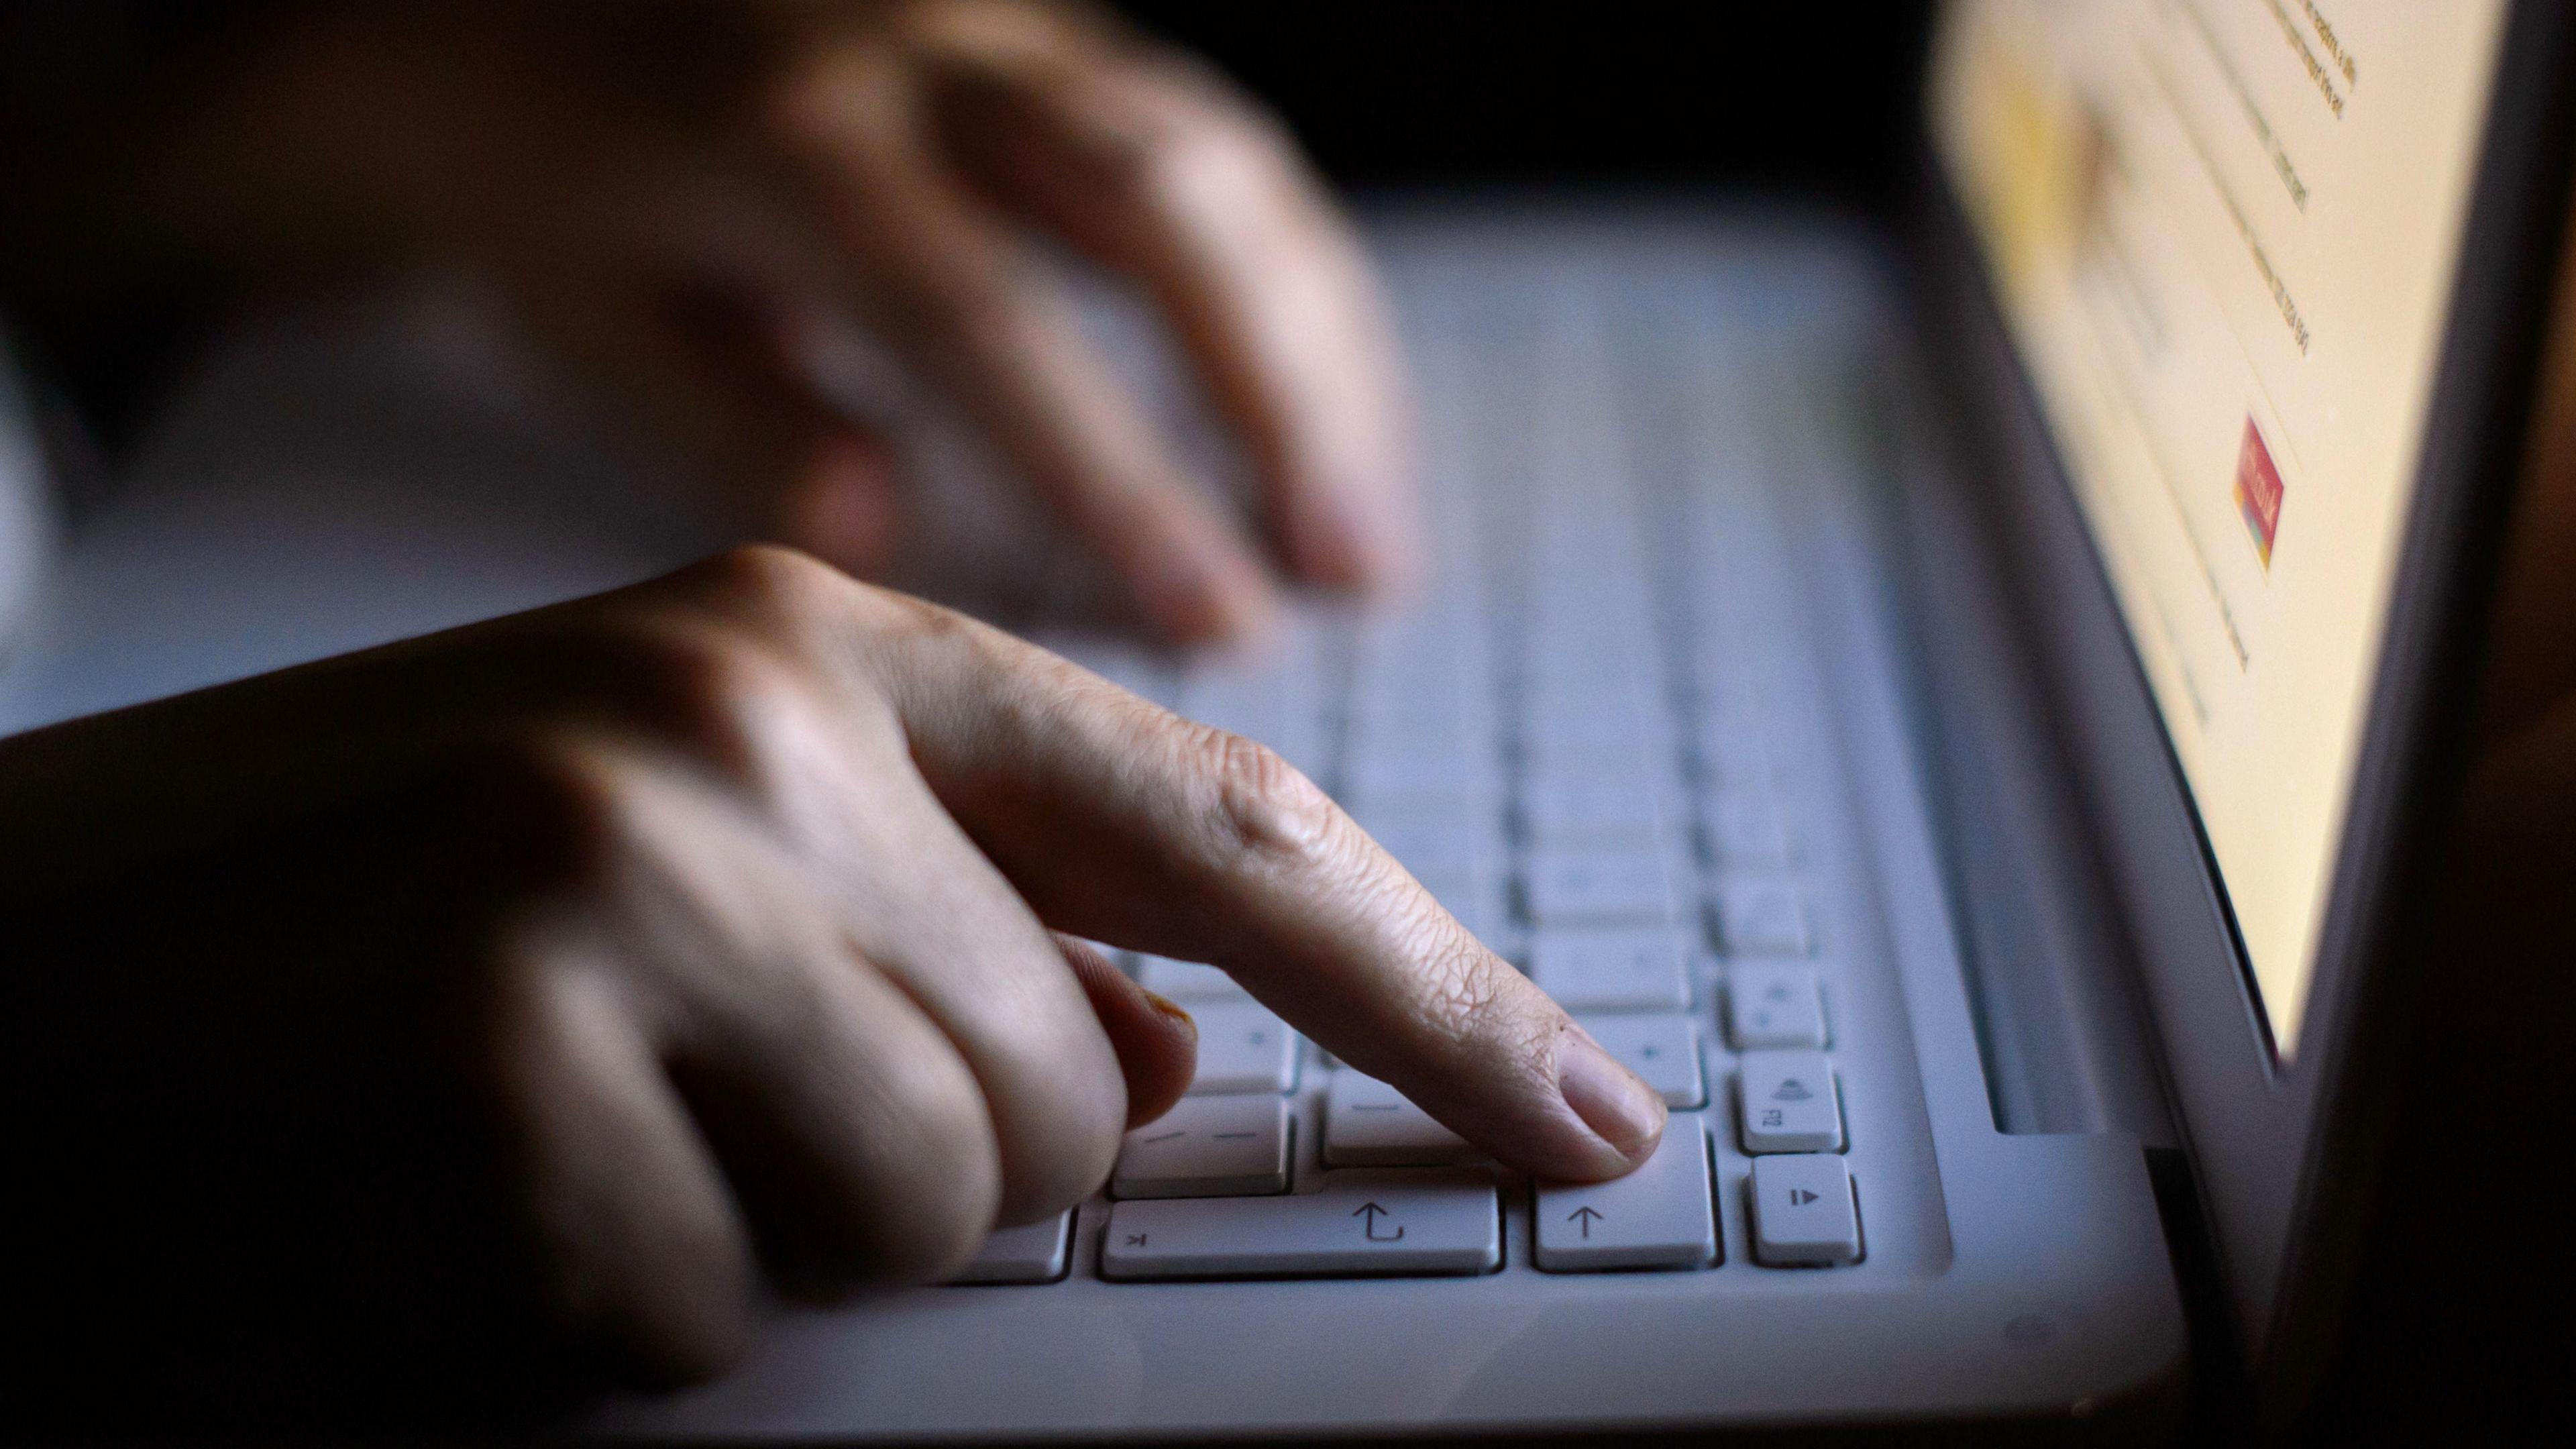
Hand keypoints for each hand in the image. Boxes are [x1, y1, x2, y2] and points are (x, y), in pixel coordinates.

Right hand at [0, 546, 1657, 1425]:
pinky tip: (444, 1203)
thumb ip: (944, 922)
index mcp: (798, 637)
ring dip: (762, 1226)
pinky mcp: (511, 1060)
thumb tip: (1159, 1054)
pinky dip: (604, 1309)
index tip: (1586, 1110)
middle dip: (914, 1148)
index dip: (1434, 986)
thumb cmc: (335, 923)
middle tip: (652, 1086)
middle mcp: (740, 718)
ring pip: (937, 1201)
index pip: (1219, 823)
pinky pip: (726, 1308)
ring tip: (543, 1128)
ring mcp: (627, 871)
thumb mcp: (662, 845)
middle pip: (1069, 1082)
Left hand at [119, 0, 1410, 640]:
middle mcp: (919, 53)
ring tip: (1365, 525)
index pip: (988, 322)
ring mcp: (1002, 23)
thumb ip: (734, 421)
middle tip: (1351, 571)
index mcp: (785, 142)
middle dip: (1286, 398)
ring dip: (1321, 348)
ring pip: (1220, 159)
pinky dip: (1289, 280)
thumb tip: (883, 526)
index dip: (1117, 479)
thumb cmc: (544, 178)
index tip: (1216, 620)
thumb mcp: (582, 314)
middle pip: (1163, 204)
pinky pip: (1212, 138)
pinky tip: (1323, 402)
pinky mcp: (1052, 28)